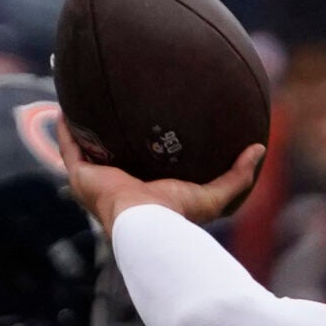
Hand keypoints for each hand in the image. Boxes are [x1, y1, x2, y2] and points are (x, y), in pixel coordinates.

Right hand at [59, 122, 265, 238]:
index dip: (141, 151)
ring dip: (83, 129)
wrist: (146, 224)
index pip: (141, 168)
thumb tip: (259, 149)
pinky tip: (67, 105)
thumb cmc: (178, 214)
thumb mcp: (213, 194)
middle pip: (110, 158)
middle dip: (108, 137)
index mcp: (143, 192)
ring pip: (84, 150)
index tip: (147, 128)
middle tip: (113, 110)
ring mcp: (95, 183)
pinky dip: (65, 127)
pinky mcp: (80, 176)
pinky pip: (69, 147)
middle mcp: (117, 187)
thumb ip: (237, 175)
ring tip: (84, 101)